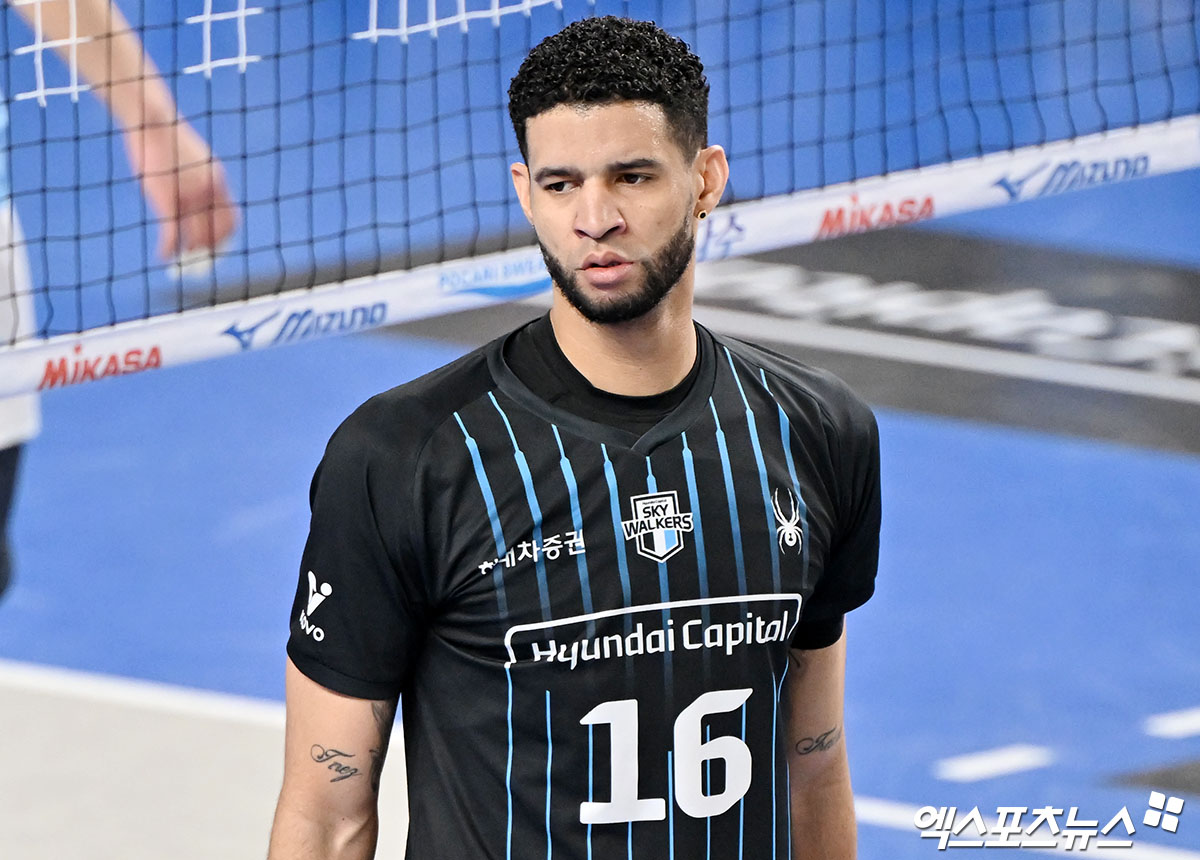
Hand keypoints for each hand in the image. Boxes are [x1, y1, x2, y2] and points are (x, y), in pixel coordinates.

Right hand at [123, 118, 237, 261]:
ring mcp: (190, 196)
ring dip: (188, 253)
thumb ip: (200, 181)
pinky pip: (172, 234)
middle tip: (198, 259)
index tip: (217, 246)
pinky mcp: (168, 199)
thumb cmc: (167, 138)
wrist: (152, 119)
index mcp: (218, 181)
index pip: (231, 219)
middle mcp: (209, 191)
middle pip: (217, 233)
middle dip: (208, 250)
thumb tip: (199, 199)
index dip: (225, 237)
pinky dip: (168, 249)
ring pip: (196, 238)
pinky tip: (163, 256)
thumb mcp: (192, 159)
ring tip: (180, 260)